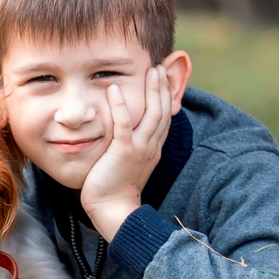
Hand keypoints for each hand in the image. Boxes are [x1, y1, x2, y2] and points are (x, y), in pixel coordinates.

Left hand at [79, 62, 176, 238]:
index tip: (162, 78)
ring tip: (150, 71)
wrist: (113, 210)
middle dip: (163, 87)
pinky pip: (124, 125)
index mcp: (153, 148)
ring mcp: (140, 149)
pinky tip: (113, 89)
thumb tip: (126, 134)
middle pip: (164, 111)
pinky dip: (120, 106)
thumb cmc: (115, 188)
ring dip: (152, 90)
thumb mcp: (129, 163)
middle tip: (159, 67)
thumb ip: (131, 146)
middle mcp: (151, 146)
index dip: (165, 96)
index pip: (164, 117)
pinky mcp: (124, 152)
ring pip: (152, 113)